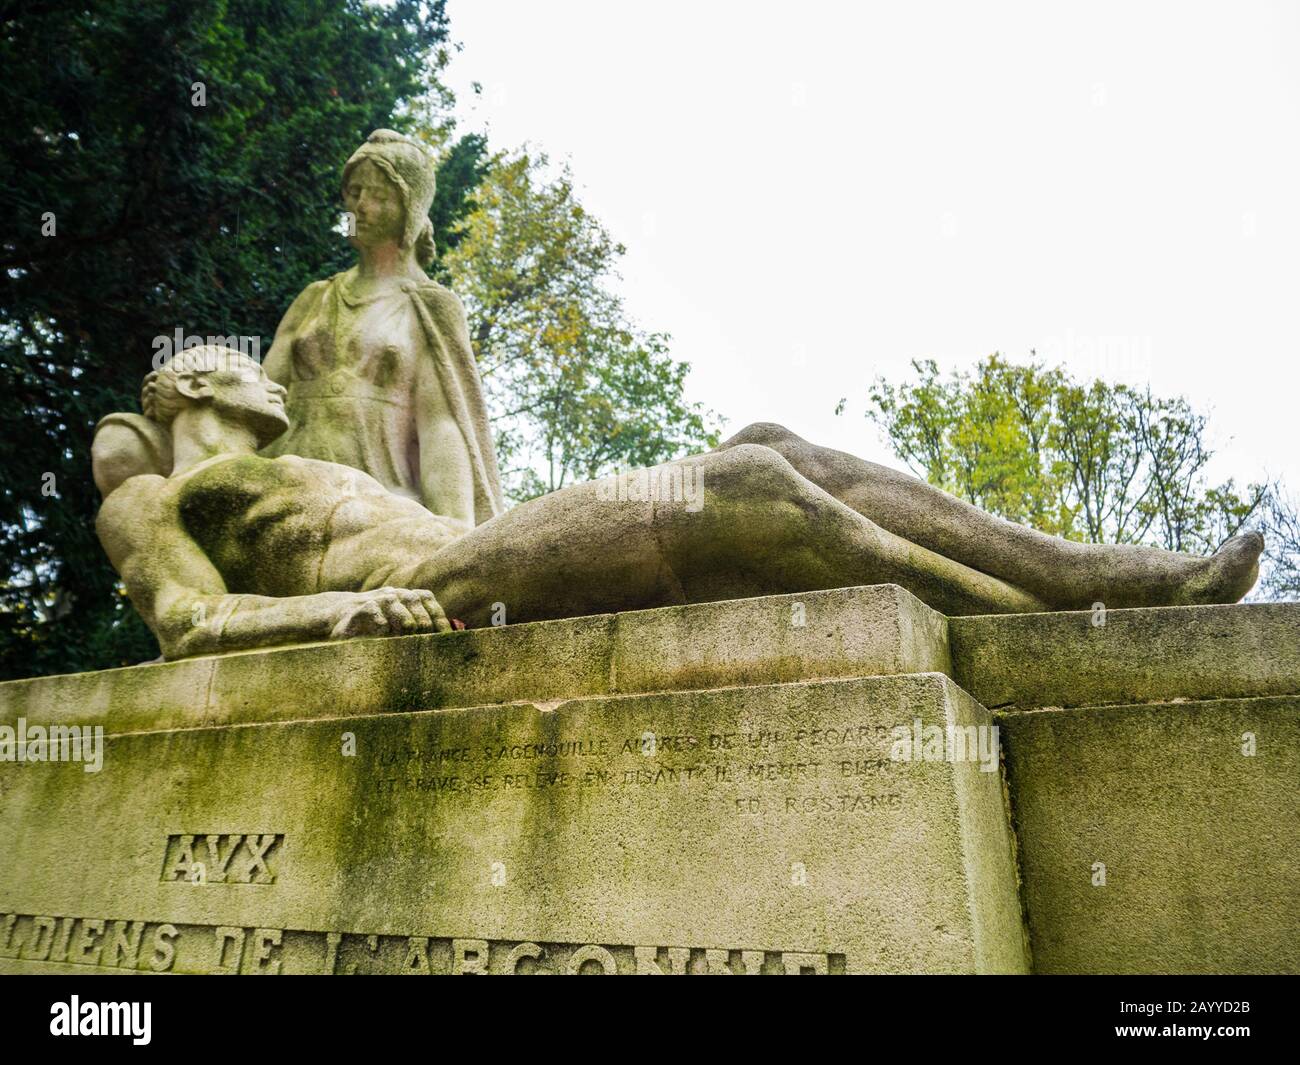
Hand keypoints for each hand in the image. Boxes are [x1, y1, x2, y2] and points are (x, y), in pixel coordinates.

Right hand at [329, 587, 450, 640]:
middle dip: (422, 617)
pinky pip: (370, 609)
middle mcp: (393, 595)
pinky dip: (379, 619)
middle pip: (413, 598)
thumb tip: (451, 638)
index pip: (426, 598)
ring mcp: (374, 599)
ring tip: (409, 631)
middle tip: (427, 634)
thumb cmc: (377, 627)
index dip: (437, 615)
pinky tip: (385, 631)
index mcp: (406, 598)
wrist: (342, 619)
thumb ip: (422, 629)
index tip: (445, 633)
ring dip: (403, 616)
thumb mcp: (400, 628)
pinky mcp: (357, 609)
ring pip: (392, 600)